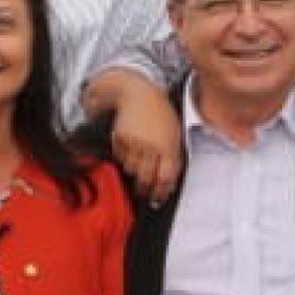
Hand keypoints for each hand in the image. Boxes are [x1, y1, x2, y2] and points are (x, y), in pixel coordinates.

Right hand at [110, 79, 185, 206]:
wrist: (139, 94)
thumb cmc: (160, 115)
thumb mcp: (175, 135)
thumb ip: (173, 159)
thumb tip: (167, 184)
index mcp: (168, 146)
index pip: (165, 178)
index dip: (161, 192)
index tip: (158, 199)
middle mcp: (151, 146)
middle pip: (146, 179)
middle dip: (145, 189)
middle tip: (144, 192)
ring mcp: (134, 143)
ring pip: (131, 170)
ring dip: (135, 171)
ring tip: (139, 161)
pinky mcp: (119, 139)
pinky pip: (120, 158)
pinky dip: (124, 157)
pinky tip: (131, 148)